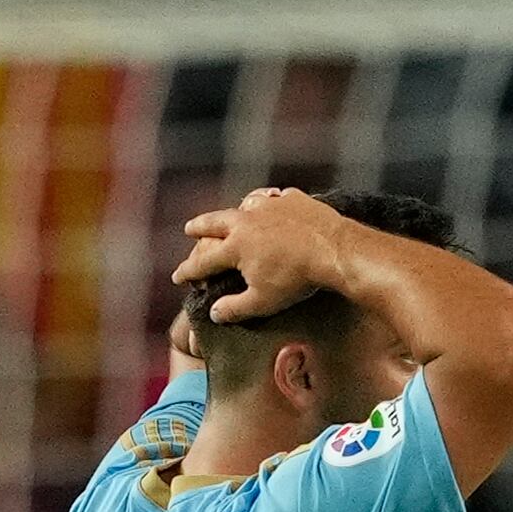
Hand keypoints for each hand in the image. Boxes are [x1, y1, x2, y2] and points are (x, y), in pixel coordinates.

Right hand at [171, 186, 361, 325]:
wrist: (334, 249)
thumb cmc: (296, 279)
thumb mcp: (263, 302)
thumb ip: (235, 308)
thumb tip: (214, 313)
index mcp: (235, 247)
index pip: (203, 261)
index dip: (188, 270)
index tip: (177, 276)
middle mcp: (246, 221)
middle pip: (215, 222)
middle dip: (199, 226)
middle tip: (189, 228)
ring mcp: (269, 205)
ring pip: (244, 205)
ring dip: (234, 211)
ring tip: (232, 215)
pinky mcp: (292, 199)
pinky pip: (274, 198)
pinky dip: (268, 203)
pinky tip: (272, 205)